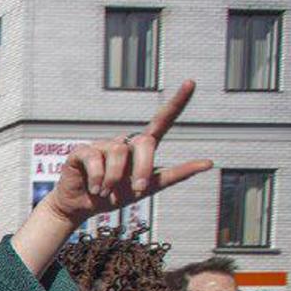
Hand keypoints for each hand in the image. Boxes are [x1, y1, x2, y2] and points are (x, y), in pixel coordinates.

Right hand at [41, 83, 211, 229]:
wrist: (80, 207)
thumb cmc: (114, 196)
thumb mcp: (148, 189)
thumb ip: (176, 175)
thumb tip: (209, 163)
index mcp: (141, 149)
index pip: (162, 121)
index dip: (176, 102)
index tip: (190, 83)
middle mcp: (124, 142)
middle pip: (145, 142)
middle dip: (144, 168)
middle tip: (138, 189)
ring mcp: (102, 145)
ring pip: (119, 154)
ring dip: (115, 180)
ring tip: (106, 192)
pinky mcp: (82, 151)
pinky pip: (95, 160)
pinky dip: (97, 178)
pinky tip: (93, 187)